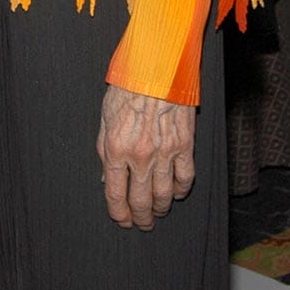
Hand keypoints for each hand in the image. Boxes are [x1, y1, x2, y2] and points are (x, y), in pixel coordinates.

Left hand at [97, 85, 195, 229]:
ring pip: (164, 195)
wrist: (154, 66)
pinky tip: (176, 193)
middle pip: (141, 201)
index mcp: (115, 147)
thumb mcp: (105, 117)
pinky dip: (181, 191)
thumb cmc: (127, 87)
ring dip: (160, 208)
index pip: (115, 193)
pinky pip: (185, 179)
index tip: (122, 219)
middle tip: (141, 222)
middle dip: (140, 217)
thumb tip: (107, 178)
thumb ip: (104, 149)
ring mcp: (164, 152)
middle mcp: (140, 155)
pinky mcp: (184, 145)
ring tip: (157, 212)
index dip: (118, 213)